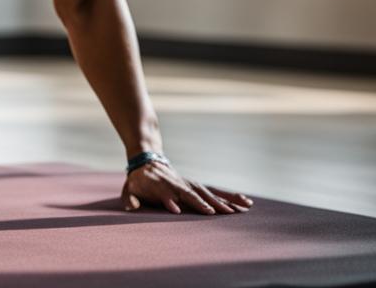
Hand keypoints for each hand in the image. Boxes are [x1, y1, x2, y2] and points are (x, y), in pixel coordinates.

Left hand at [122, 161, 253, 214]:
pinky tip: (246, 203)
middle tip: (214, 213)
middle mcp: (179, 184)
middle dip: (202, 203)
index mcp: (161, 185)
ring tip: (242, 208)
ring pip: (209, 192)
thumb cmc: (138, 181)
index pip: (165, 193)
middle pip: (191, 193)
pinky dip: (231, 197)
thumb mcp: (130, 188)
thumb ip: (130, 198)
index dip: (169, 201)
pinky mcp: (198, 187)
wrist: (147, 162)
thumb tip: (130, 208)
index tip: (176, 210)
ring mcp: (190, 185)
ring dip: (224, 200)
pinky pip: (216, 192)